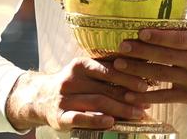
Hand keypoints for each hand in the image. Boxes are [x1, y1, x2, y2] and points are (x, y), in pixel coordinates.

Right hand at [4, 57, 151, 131]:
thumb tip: (141, 68)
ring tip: (137, 113)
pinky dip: (96, 120)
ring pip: (96, 103)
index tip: (147, 83)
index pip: (108, 70)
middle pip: (105, 88)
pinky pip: (79, 118)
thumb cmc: (73, 84)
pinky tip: (111, 121)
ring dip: (120, 109)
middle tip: (147, 101)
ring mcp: (64, 99)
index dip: (129, 77)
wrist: (39, 98)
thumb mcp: (85, 71)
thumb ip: (107, 68)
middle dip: (129, 96)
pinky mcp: (59, 117)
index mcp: (80, 65)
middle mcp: (70, 80)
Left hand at [111, 10, 186, 108]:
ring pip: (160, 75)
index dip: (157, 37)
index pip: (177, 39)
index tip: (140, 32)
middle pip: (163, 56)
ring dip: (138, 71)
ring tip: (119, 66)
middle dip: (140, 52)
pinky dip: (148, 97)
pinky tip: (132, 95)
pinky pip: (166, 97)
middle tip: (122, 47)